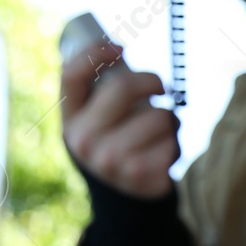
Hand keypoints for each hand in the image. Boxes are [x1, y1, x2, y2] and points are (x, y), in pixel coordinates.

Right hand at [61, 40, 178, 198]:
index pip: (72, 74)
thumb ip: (102, 91)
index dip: (95, 52)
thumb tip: (118, 51)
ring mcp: (110, 159)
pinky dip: (175, 143)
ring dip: (169, 119)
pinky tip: (164, 152)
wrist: (125, 197)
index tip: (120, 48)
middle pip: (123, 87)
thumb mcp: (98, 120)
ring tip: (160, 130)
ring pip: (158, 116)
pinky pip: (172, 141)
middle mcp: (84, 139)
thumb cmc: (116, 144)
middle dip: (151, 81)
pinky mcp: (139, 174)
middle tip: (160, 88)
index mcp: (70, 119)